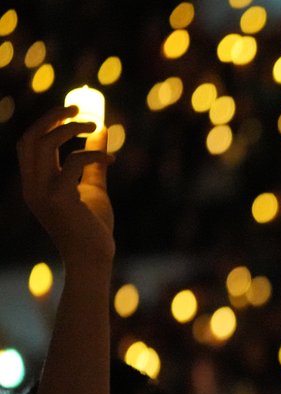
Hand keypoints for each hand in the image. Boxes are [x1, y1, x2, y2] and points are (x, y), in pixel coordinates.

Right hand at [18, 105, 113, 261]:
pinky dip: (92, 153)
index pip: (28, 143)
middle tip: (79, 107)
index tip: (70, 112)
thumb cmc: (93, 227)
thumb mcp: (93, 187)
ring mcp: (42, 192)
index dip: (46, 123)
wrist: (94, 259)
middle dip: (52, 116)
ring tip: (95, 125)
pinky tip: (111, 159)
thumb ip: (93, 161)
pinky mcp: (59, 198)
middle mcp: (31, 186)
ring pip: (44, 144)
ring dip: (69, 128)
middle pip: (31, 137)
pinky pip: (72, 162)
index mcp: (33, 183)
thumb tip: (101, 132)